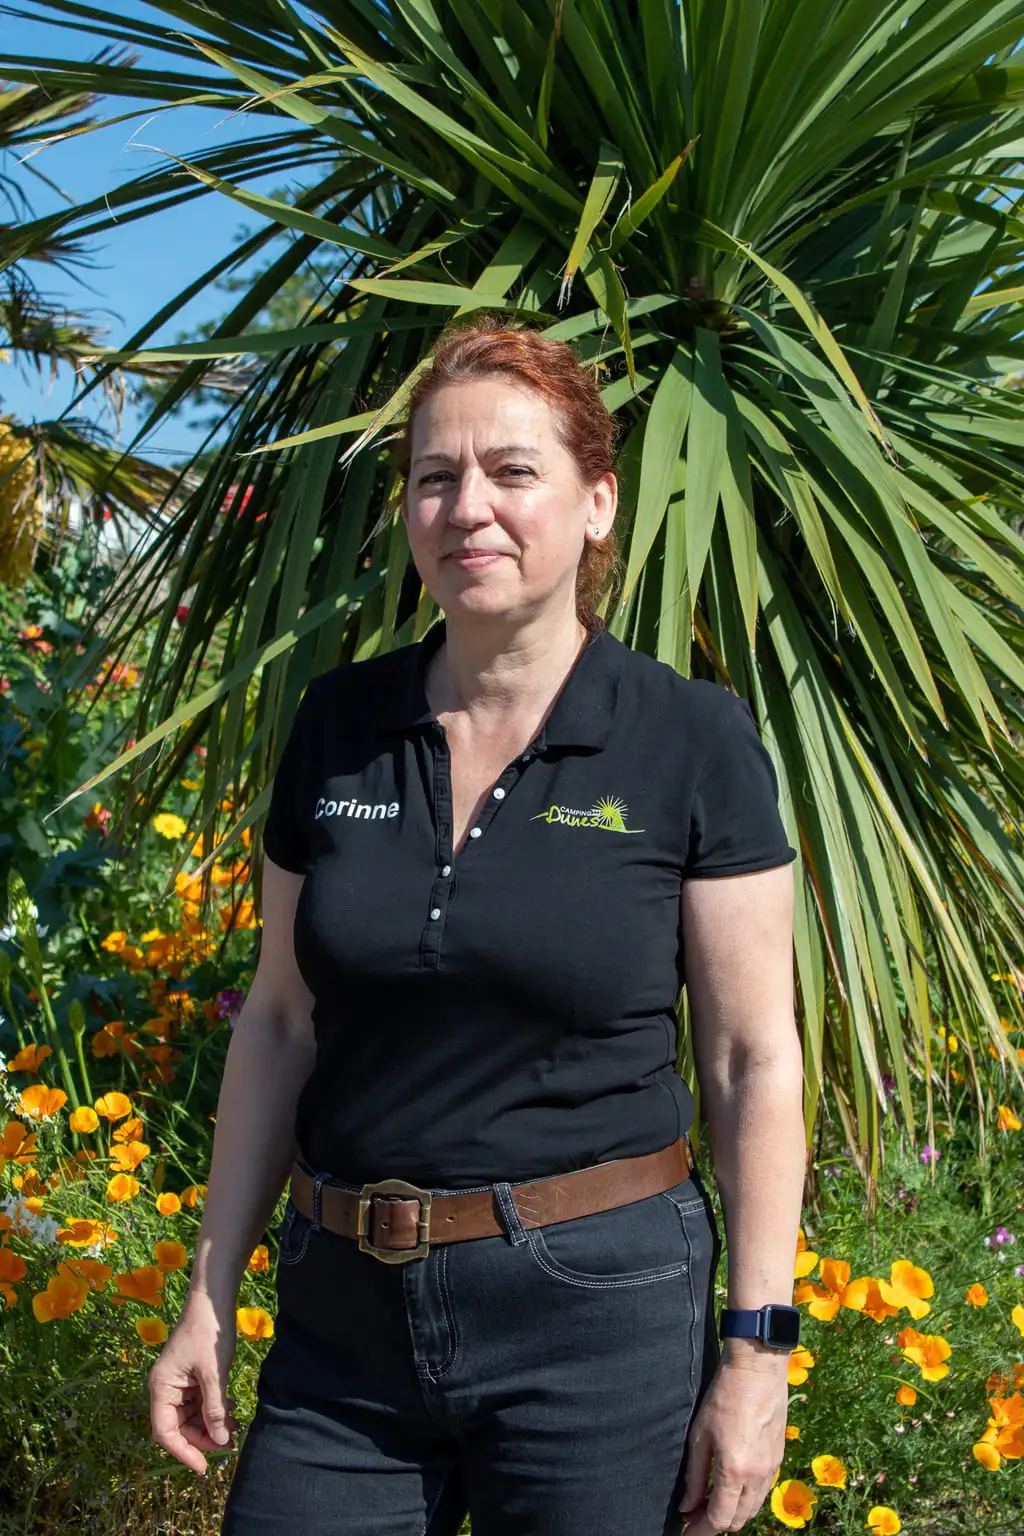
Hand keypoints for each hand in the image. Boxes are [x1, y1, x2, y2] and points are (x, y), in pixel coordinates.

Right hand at [148, 1291, 241, 1474]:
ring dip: (211, 1425)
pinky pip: (199, 1404)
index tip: (203, 1467)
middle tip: (229, 1444)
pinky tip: (232, 1411)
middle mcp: (165, 1389)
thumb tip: (220, 1441)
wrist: (213, 1301)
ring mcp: (178, 1384)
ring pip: (191, 1417)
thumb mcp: (214, 1374)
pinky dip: (214, 1411)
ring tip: (235, 1427)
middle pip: (179, 1427)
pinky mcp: (190, 1378)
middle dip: (203, 1437)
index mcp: (161, 1388)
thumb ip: (214, 1409)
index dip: (183, 1452)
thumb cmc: (209, 1333)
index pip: (165, 1432)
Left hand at [678, 1351, 788, 1532]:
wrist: (758, 1370)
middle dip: (716, 1524)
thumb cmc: (724, 1396)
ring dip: (733, 1513)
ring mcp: (771, 1469)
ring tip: (711, 1502)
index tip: (686, 1531)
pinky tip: (732, 1486)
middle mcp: (757, 1477)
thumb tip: (687, 1506)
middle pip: (738, 1520)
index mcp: (734, 1472)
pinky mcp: (779, 1458)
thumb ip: (694, 1476)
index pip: (719, 1519)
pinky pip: (763, 1492)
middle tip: (694, 1515)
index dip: (701, 1530)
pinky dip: (747, 1499)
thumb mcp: (700, 1435)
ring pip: (753, 1509)